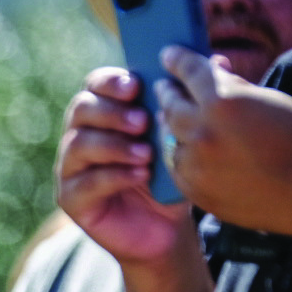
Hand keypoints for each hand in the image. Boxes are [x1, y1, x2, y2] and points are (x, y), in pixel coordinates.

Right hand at [55, 67, 191, 265]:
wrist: (166, 231)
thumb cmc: (172, 179)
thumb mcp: (184, 138)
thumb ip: (195, 100)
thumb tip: (220, 60)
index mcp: (105, 113)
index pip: (95, 84)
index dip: (110, 81)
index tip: (135, 85)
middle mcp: (81, 135)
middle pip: (81, 109)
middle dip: (112, 112)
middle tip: (142, 121)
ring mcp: (71, 168)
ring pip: (79, 144)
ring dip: (114, 145)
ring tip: (146, 153)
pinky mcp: (71, 198)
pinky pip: (85, 182)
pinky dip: (113, 176)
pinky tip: (139, 176)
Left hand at [157, 46, 291, 235]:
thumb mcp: (270, 99)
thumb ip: (235, 85)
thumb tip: (214, 68)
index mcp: (223, 103)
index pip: (189, 72)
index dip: (177, 60)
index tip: (169, 54)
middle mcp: (202, 133)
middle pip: (171, 105)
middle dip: (169, 91)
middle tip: (167, 85)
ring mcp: (196, 165)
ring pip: (168, 137)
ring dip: (170, 124)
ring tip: (172, 115)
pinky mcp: (196, 190)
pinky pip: (175, 165)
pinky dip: (178, 152)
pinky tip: (182, 146)